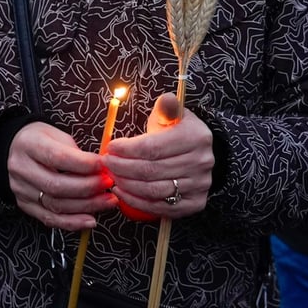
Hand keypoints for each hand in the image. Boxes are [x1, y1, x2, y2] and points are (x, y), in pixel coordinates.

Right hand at [9, 122, 117, 230]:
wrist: (17, 148)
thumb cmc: (42, 140)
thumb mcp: (58, 135)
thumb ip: (77, 153)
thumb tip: (102, 170)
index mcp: (29, 144)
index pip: (58, 157)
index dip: (84, 164)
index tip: (104, 166)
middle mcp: (21, 168)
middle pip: (56, 185)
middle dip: (88, 188)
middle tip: (108, 184)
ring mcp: (21, 189)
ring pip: (55, 205)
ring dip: (86, 206)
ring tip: (106, 201)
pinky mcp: (25, 205)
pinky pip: (50, 219)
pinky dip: (72, 222)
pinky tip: (90, 219)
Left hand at [101, 93, 213, 219]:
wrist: (198, 152)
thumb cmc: (178, 131)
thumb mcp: (173, 114)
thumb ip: (167, 107)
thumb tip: (166, 99)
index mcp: (196, 137)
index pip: (153, 147)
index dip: (127, 149)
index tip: (111, 147)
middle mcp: (201, 162)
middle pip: (151, 170)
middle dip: (123, 168)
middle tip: (107, 164)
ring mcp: (200, 185)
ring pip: (154, 190)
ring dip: (127, 186)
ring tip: (112, 177)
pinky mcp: (195, 203)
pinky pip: (162, 207)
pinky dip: (138, 202)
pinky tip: (124, 193)